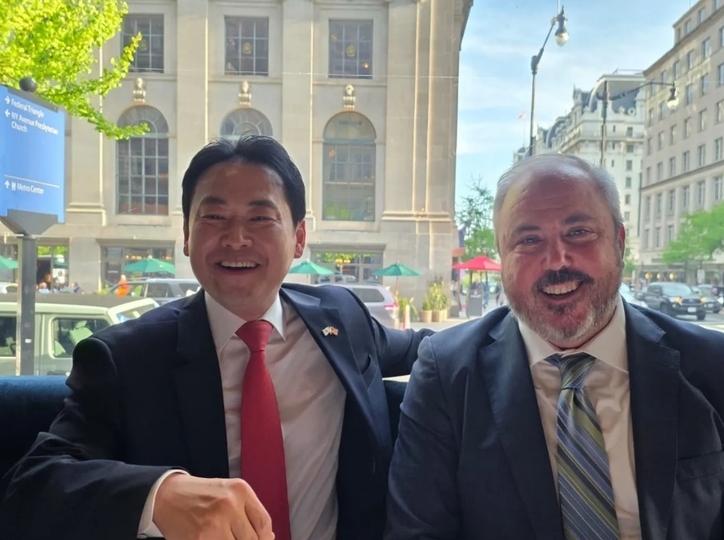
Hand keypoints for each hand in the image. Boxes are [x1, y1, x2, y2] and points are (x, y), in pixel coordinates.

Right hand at [153, 474, 274, 539]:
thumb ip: (248, 512)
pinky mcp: (199, 539)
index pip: (264, 522)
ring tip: (225, 538)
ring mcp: (214, 523)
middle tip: (238, 539)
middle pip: (252, 539)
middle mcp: (229, 505)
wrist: (168, 495)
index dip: (265, 538)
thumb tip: (268, 536)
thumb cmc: (201, 495)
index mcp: (240, 490)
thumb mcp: (229, 492)